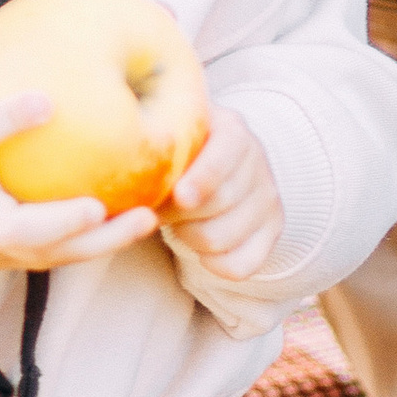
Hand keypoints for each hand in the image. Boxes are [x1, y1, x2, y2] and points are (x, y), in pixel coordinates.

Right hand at [0, 2, 160, 279]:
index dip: (4, 122)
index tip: (47, 102)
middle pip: (14, 228)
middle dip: (56, 222)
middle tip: (98, 205)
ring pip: (50, 253)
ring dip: (99, 242)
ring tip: (146, 217)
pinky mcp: (16, 258)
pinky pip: (65, 254)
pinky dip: (105, 241)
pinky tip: (146, 216)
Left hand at [161, 110, 284, 288]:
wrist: (214, 165)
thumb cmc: (180, 152)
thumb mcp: (168, 136)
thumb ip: (149, 147)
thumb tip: (124, 181)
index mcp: (232, 131)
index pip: (224, 155)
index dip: (203, 178)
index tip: (181, 196)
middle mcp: (258, 162)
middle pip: (219, 202)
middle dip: (180, 214)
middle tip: (161, 209)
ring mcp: (268, 198)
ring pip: (222, 238)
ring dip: (190, 238)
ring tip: (180, 224)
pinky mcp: (272, 230)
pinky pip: (241, 265)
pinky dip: (214, 265)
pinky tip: (200, 250)